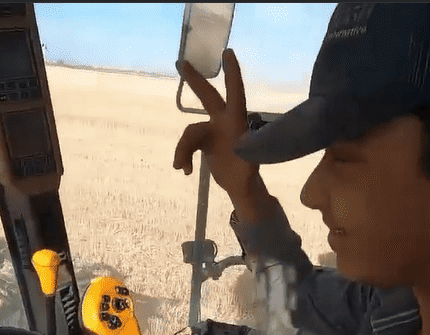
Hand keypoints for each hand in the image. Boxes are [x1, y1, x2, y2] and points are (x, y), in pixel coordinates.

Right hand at [173, 49, 260, 199]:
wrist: (238, 186)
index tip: (228, 53)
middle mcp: (225, 122)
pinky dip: (183, 156)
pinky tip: (186, 171)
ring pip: (190, 131)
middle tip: (181, 62)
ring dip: (183, 149)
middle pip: (208, 97)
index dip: (233, 74)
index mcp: (238, 123)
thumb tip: (240, 149)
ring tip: (183, 169)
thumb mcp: (248, 170)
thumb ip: (245, 160)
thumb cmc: (246, 178)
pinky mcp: (203, 142)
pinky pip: (186, 143)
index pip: (236, 94)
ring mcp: (213, 130)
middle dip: (195, 80)